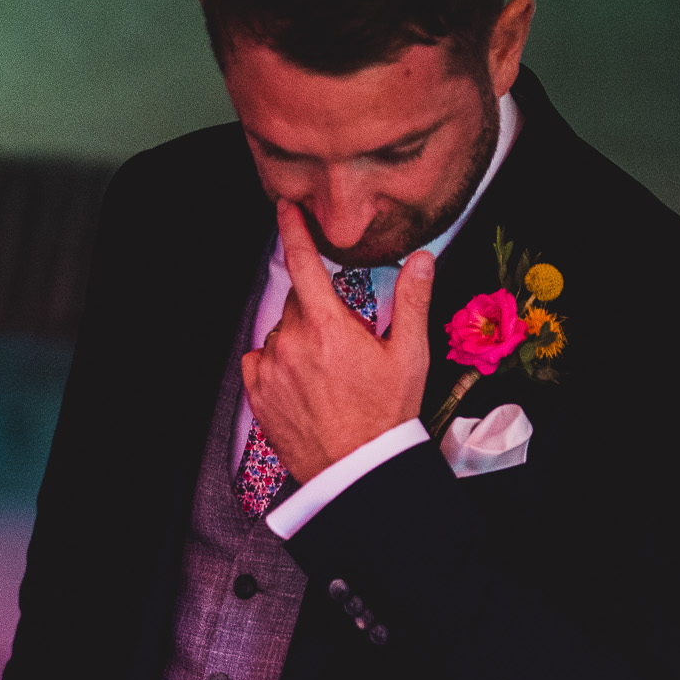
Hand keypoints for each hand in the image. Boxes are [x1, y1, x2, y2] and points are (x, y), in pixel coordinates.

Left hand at [241, 199, 435, 483]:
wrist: (357, 471)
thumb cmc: (386, 414)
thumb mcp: (409, 355)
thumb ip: (411, 301)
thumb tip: (422, 259)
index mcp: (328, 327)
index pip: (303, 264)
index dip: (293, 230)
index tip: (285, 208)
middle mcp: (292, 343)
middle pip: (298, 303)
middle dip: (320, 310)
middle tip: (347, 343)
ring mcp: (270, 370)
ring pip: (281, 333)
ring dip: (300, 339)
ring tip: (329, 373)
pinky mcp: (257, 394)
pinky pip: (260, 359)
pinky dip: (277, 362)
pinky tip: (303, 382)